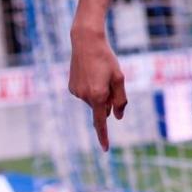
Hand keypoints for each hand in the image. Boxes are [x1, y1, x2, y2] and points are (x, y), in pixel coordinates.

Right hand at [68, 26, 127, 151]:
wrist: (86, 42)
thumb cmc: (106, 59)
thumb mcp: (119, 78)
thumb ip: (120, 99)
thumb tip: (118, 117)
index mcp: (98, 95)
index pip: (101, 122)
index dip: (104, 136)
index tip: (105, 149)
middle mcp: (85, 96)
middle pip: (101, 108)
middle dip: (108, 101)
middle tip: (109, 80)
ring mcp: (76, 92)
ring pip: (93, 100)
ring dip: (99, 93)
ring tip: (98, 73)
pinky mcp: (71, 87)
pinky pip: (85, 94)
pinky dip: (90, 88)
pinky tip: (90, 73)